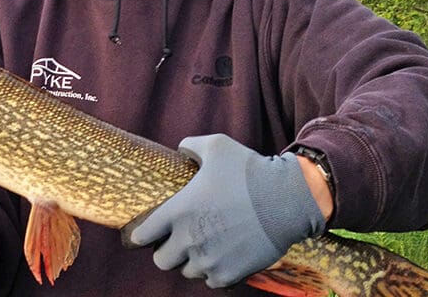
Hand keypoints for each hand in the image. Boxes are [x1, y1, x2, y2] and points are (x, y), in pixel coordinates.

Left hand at [125, 134, 325, 287]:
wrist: (286, 199)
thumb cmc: (249, 171)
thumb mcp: (216, 146)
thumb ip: (191, 145)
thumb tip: (181, 149)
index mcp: (178, 211)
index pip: (143, 235)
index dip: (140, 235)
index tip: (143, 235)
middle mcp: (189, 240)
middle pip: (161, 261)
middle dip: (167, 252)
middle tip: (177, 242)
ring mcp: (208, 260)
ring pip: (187, 271)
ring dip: (191, 262)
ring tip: (202, 248)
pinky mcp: (229, 274)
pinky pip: (211, 281)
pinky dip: (213, 272)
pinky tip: (220, 258)